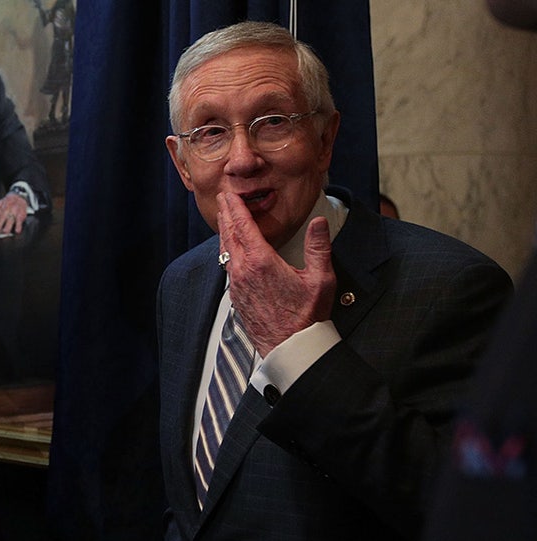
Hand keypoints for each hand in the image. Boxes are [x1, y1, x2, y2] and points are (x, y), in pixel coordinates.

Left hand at [0, 192, 28, 233]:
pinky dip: (17, 229)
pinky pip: (18, 224)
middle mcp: (4, 211)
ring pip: (8, 224)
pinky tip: (16, 231)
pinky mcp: (20, 216)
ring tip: (3, 232)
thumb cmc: (5, 203)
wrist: (18, 197)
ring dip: (5, 230)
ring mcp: (12, 214)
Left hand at [217, 192, 335, 356]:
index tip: (229, 194)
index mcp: (261, 262)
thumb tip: (319, 222)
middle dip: (225, 214)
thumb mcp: (320, 278)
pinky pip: (227, 266)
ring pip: (225, 250)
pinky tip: (229, 249)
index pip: (243, 226)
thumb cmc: (306, 316)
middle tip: (221, 198)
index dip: (235, 207)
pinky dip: (226, 250)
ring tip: (223, 218)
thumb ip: (318, 247)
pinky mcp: (236, 295)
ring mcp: (237, 284)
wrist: (290, 346)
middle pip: (229, 235)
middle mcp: (243, 271)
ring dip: (224, 231)